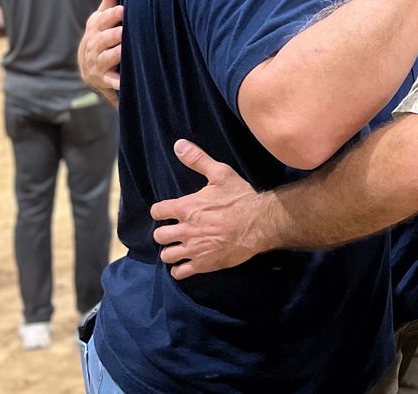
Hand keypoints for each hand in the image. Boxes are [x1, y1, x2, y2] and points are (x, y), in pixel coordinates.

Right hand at [79, 0, 123, 106]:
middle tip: (124, 31)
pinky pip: (111, 81)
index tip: (122, 10)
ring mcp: (99, 61)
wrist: (89, 66)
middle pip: (105, 38)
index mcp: (97, 27)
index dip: (112, 15)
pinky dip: (116, 82)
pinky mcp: (104, 78)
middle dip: (114, 34)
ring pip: (108, 57)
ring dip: (117, 54)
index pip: (103, 20)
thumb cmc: (102, 34)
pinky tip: (124, 82)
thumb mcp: (103, 16)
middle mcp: (95, 44)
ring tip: (125, 50)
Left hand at [150, 139, 268, 279]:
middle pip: (159, 236)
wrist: (260, 223)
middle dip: (164, 233)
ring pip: (167, 255)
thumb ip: (198, 160)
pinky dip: (180, 269)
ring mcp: (193, 249)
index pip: (157, 211)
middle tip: (175, 231)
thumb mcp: (221, 174)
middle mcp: (184, 230)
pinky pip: (181, 272)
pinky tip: (185, 265)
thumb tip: (178, 144)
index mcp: (185, 208)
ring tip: (179, 249)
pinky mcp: (204, 264)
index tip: (167, 212)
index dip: (161, 211)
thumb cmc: (240, 198)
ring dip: (171, 251)